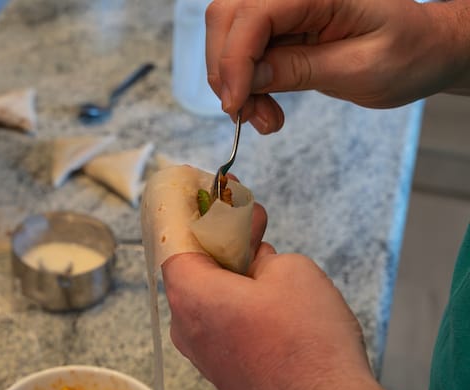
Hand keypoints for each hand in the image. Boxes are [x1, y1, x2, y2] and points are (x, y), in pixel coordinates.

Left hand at [161, 204, 388, 389]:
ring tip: (265, 251)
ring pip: (208, 297)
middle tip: (250, 216)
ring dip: (231, 271)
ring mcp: (202, 354)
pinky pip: (221, 323)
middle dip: (218, 238)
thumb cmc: (306, 343)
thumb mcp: (291, 272)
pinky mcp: (223, 372)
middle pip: (191, 268)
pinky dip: (237, 301)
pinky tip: (268, 292)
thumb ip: (259, 254)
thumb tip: (251, 258)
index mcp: (189, 294)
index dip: (192, 211)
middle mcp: (184, 326)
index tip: (209, 190)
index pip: (173, 239)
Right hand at [205, 0, 469, 133]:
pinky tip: (264, 107)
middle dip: (226, 71)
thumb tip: (247, 79)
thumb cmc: (407, 54)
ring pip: (226, 36)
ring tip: (264, 117)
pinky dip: (243, 85)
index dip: (235, 59)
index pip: (255, 14)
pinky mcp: (278, 29)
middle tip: (248, 115)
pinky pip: (241, 53)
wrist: (424, 50)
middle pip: (226, 17)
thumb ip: (300, 69)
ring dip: (232, 83)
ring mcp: (283, 10)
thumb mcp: (360, 68)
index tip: (236, 104)